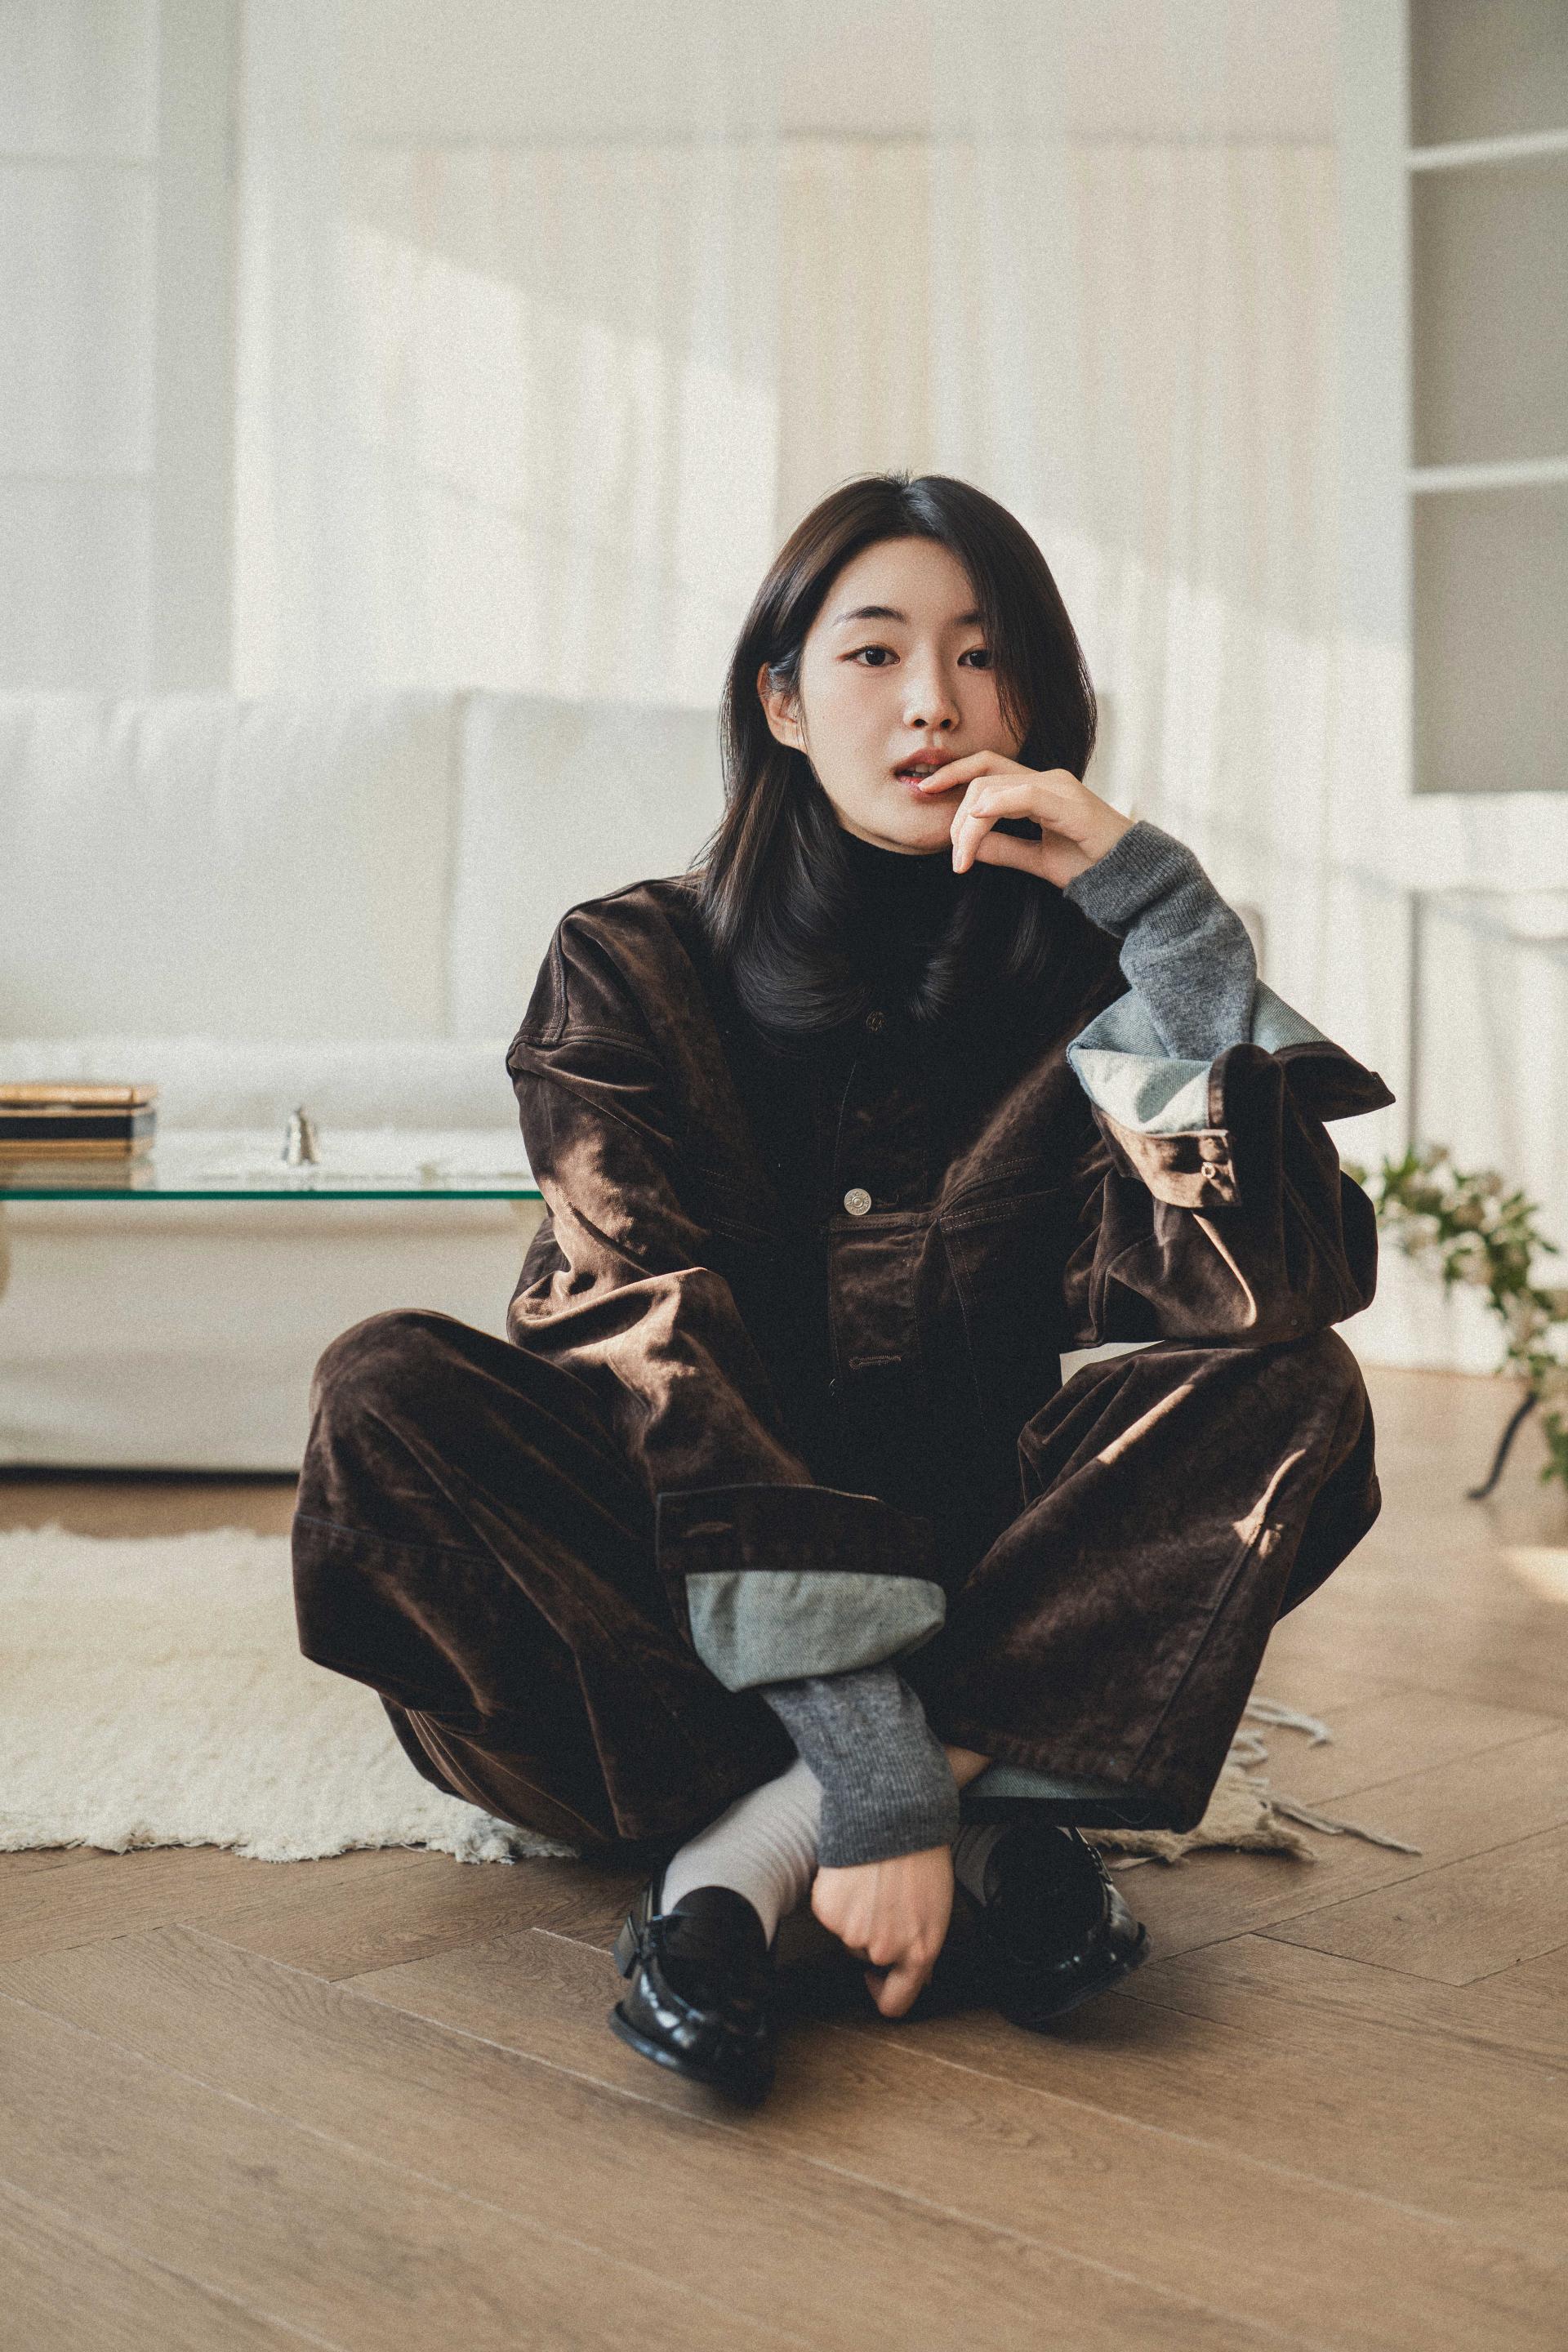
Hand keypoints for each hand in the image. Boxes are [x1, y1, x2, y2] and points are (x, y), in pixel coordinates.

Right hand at [809, 1843, 954, 2017]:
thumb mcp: (938, 1910)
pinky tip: (854, 1876)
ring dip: (856, 1915)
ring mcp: (854, 1933)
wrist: (895, 1818)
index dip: (884, 1994)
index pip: (895, 2003)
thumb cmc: (922, 1857)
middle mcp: (885, 1949)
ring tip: (872, 1882)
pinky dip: (837, 1898)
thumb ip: (924, 1947)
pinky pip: (830, 1914)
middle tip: (883, 1901)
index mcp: (919, 1953)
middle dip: (874, 1937)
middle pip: (868, 1959)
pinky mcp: (829, 1912)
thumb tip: (918, 1975)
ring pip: (849, 1934)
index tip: (878, 1980)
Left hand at [912, 753, 1133, 888]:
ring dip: (968, 825)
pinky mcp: (1069, 802)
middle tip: (951, 853)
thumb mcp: (1036, 859)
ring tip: (963, 859)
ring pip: (993, 789)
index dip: (953, 775)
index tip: (925, 791)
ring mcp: (1058, 787)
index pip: (986, 771)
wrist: (1132, 877)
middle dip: (955, 810)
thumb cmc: (1091, 867)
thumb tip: (967, 845)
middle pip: (982, 777)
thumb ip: (1004, 849)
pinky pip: (1021, 795)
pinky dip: (994, 808)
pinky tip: (976, 826)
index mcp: (1039, 789)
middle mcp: (1047, 779)